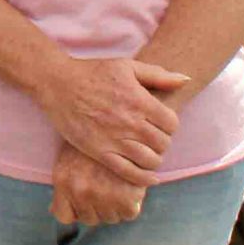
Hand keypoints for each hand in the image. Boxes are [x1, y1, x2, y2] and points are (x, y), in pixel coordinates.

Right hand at [34, 55, 187, 185]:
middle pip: (163, 143)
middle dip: (162, 142)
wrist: (58, 84)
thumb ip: (158, 75)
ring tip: (147, 154)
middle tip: (153, 139)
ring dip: (154, 160)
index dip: (170, 125)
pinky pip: (129, 172)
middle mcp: (131, 122)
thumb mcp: (127, 66)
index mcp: (140, 101)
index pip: (172, 124)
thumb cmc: (92, 72)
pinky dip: (143, 178)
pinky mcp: (100, 152)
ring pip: (150, 160)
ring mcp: (116, 139)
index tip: (161, 124)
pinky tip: (148, 177)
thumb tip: (186, 79)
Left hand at [51, 143, 146, 226]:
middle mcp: (79, 191)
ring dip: (116, 205)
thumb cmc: (92, 137)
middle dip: (98, 206)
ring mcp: (102, 195)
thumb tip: (53, 211)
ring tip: (117, 184)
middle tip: (105, 186)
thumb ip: (63, 185)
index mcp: (62, 181)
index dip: (75, 210)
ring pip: (111, 217)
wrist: (116, 118)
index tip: (84, 200)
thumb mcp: (68, 157)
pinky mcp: (126, 197)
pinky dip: (132, 203)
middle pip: (91, 218)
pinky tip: (130, 186)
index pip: (64, 216)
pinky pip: (129, 213)